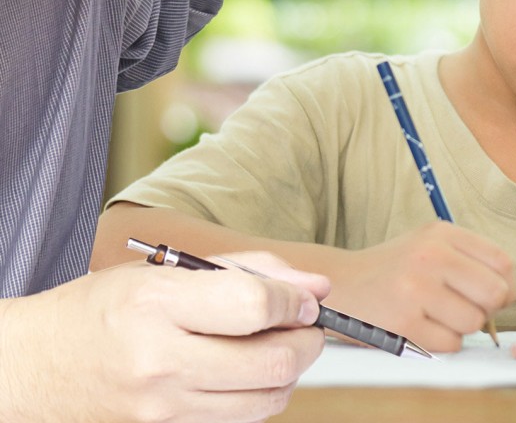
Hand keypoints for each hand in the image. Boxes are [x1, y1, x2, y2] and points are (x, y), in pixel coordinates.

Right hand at [0, 252, 329, 422]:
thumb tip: (316, 286)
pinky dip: (260, 396)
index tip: (305, 299)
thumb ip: (249, 270)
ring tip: (277, 346)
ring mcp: (164, 406)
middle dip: (308, 341)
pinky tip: (247, 372)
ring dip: (290, 372)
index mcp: (159, 304)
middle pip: (273, 362)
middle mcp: (161, 360)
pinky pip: (241, 419)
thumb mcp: (168, 271)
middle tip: (306, 325)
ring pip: (267, 399)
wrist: (36, 365)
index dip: (295, 301)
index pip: (255, 306)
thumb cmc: (101, 309)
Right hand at [329, 221, 515, 351]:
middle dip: (488, 310)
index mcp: (441, 233)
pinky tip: (421, 328)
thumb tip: (508, 293)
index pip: (502, 263)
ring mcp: (415, 289)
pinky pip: (450, 343)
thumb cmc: (393, 268)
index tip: (494, 297)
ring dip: (461, 327)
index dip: (506, 287)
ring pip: (473, 322)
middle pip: (495, 294)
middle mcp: (430, 256)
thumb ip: (469, 259)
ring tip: (436, 316)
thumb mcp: (428, 244)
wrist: (339, 284)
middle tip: (467, 309)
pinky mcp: (404, 323)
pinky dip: (442, 342)